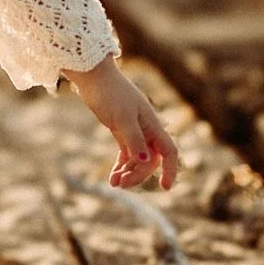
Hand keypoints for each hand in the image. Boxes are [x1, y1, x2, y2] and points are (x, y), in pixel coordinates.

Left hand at [62, 54, 179, 190]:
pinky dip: (121, 165)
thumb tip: (145, 161)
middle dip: (138, 174)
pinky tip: (112, 176)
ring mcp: (134, 130)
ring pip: (137, 159)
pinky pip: (126, 153)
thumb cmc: (110, 93)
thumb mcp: (122, 118)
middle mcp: (147, 129)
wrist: (93, 76)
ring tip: (114, 183)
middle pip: (150, 160)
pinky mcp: (120, 130)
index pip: (169, 152)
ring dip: (128, 172)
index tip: (164, 188)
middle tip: (121, 184)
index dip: (170, 170)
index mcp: (153, 125)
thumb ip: (134, 139)